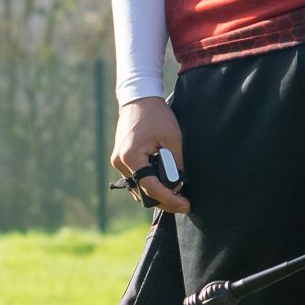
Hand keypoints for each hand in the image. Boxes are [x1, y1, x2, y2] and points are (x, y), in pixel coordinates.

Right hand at [110, 97, 189, 213]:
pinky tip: (165, 185)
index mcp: (131, 157)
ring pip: (138, 189)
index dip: (170, 199)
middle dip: (163, 201)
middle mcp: (120, 162)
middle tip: (183, 204)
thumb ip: (176, 163)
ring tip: (177, 196)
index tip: (185, 205)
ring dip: (156, 194)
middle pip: (142, 193)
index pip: (151, 187)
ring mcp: (118, 162)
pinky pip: (135, 179)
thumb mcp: (173, 138)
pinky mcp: (121, 159)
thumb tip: (179, 183)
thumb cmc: (157, 116)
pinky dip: (149, 184)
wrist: (139, 100)